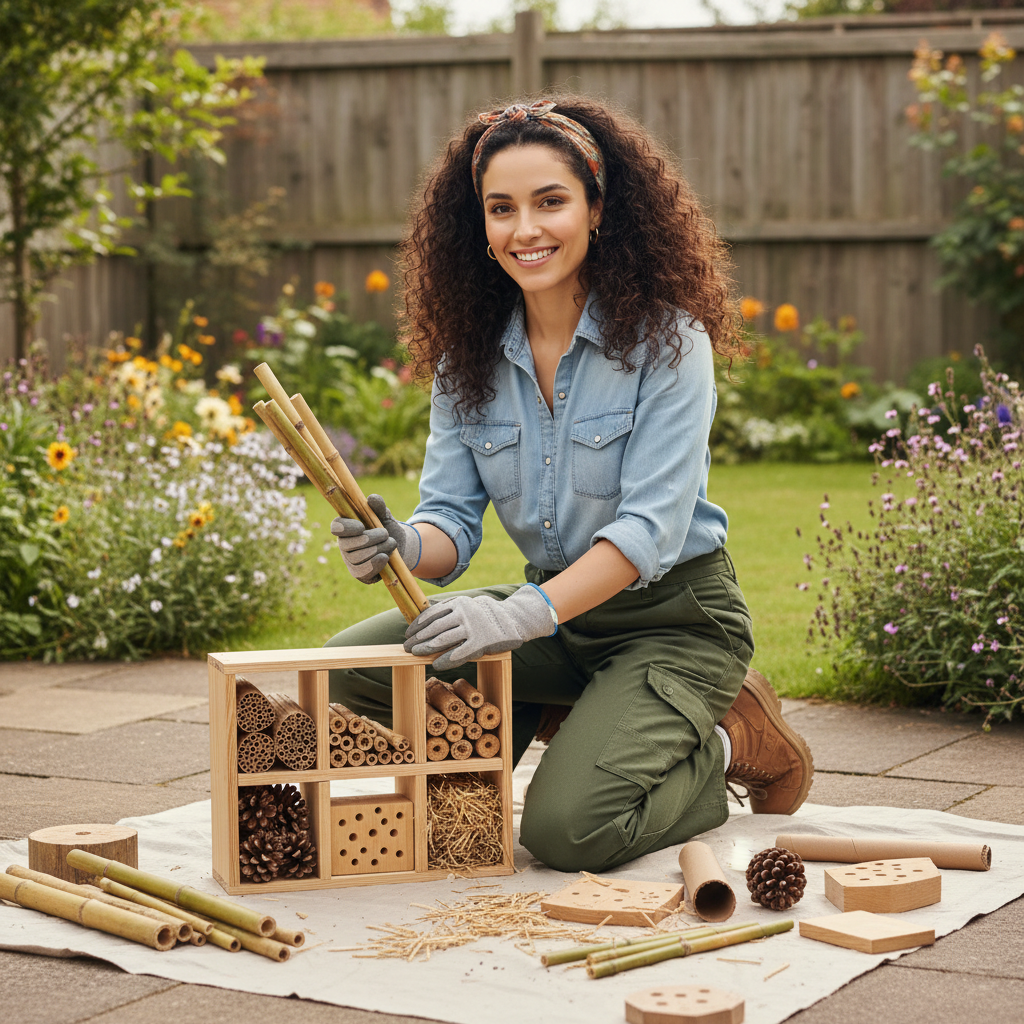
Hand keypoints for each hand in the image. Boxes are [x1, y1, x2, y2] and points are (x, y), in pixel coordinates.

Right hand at [331, 494, 420, 583]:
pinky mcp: (359, 573)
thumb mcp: (385, 516)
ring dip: (377, 549)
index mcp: (346, 527)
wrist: (399, 547)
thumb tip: (371, 499)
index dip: (346, 528)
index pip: (336, 527)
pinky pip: (362, 571)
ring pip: (357, 558)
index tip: (361, 526)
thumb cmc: (387, 528)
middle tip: (386, 534)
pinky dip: (375, 564)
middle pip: (347, 544)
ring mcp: (350, 560)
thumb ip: (379, 506)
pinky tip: (385, 557)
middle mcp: (344, 544)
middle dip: (370, 538)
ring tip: (391, 543)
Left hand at [403, 584, 555, 669]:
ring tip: (415, 654)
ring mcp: (472, 628)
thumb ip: (450, 609)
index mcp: (458, 602)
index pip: (432, 614)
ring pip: (443, 640)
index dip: (418, 625)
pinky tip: (435, 664)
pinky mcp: (480, 643)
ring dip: (426, 648)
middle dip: (418, 638)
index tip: (408, 633)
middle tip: (407, 646)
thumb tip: (426, 617)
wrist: (513, 619)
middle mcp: (463, 614)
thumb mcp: (468, 604)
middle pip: (434, 628)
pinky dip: (445, 659)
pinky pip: (458, 653)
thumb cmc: (486, 614)